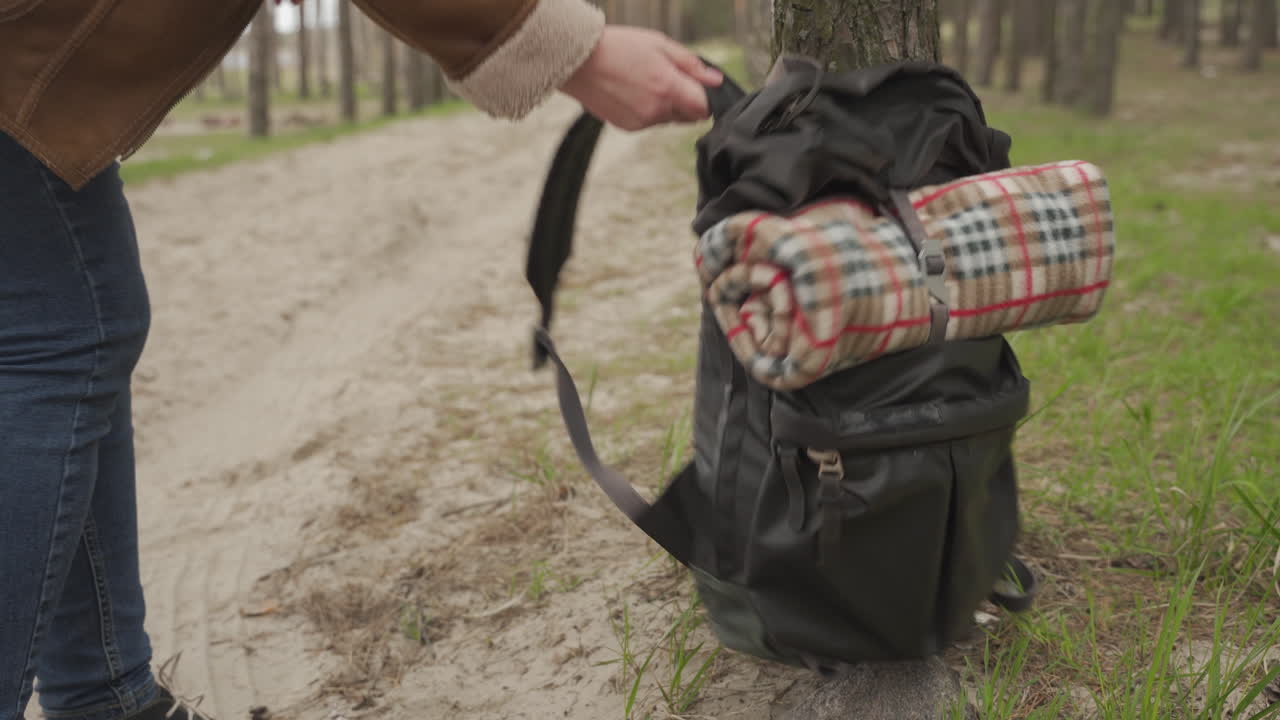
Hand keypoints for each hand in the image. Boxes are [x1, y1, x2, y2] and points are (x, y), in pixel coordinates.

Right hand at [558, 26, 723, 131]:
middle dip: (685, 101)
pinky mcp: (628, 127)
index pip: (704, 108)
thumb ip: (691, 65)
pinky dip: (646, 111)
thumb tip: (716, 80)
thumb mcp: (660, 44)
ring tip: (643, 81)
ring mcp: (641, 122)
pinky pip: (649, 122)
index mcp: (668, 88)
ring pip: (668, 119)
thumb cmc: (620, 47)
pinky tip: (631, 92)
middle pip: (688, 116)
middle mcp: (657, 111)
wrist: (580, 62)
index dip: (705, 98)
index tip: (697, 86)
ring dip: (665, 105)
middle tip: (666, 78)